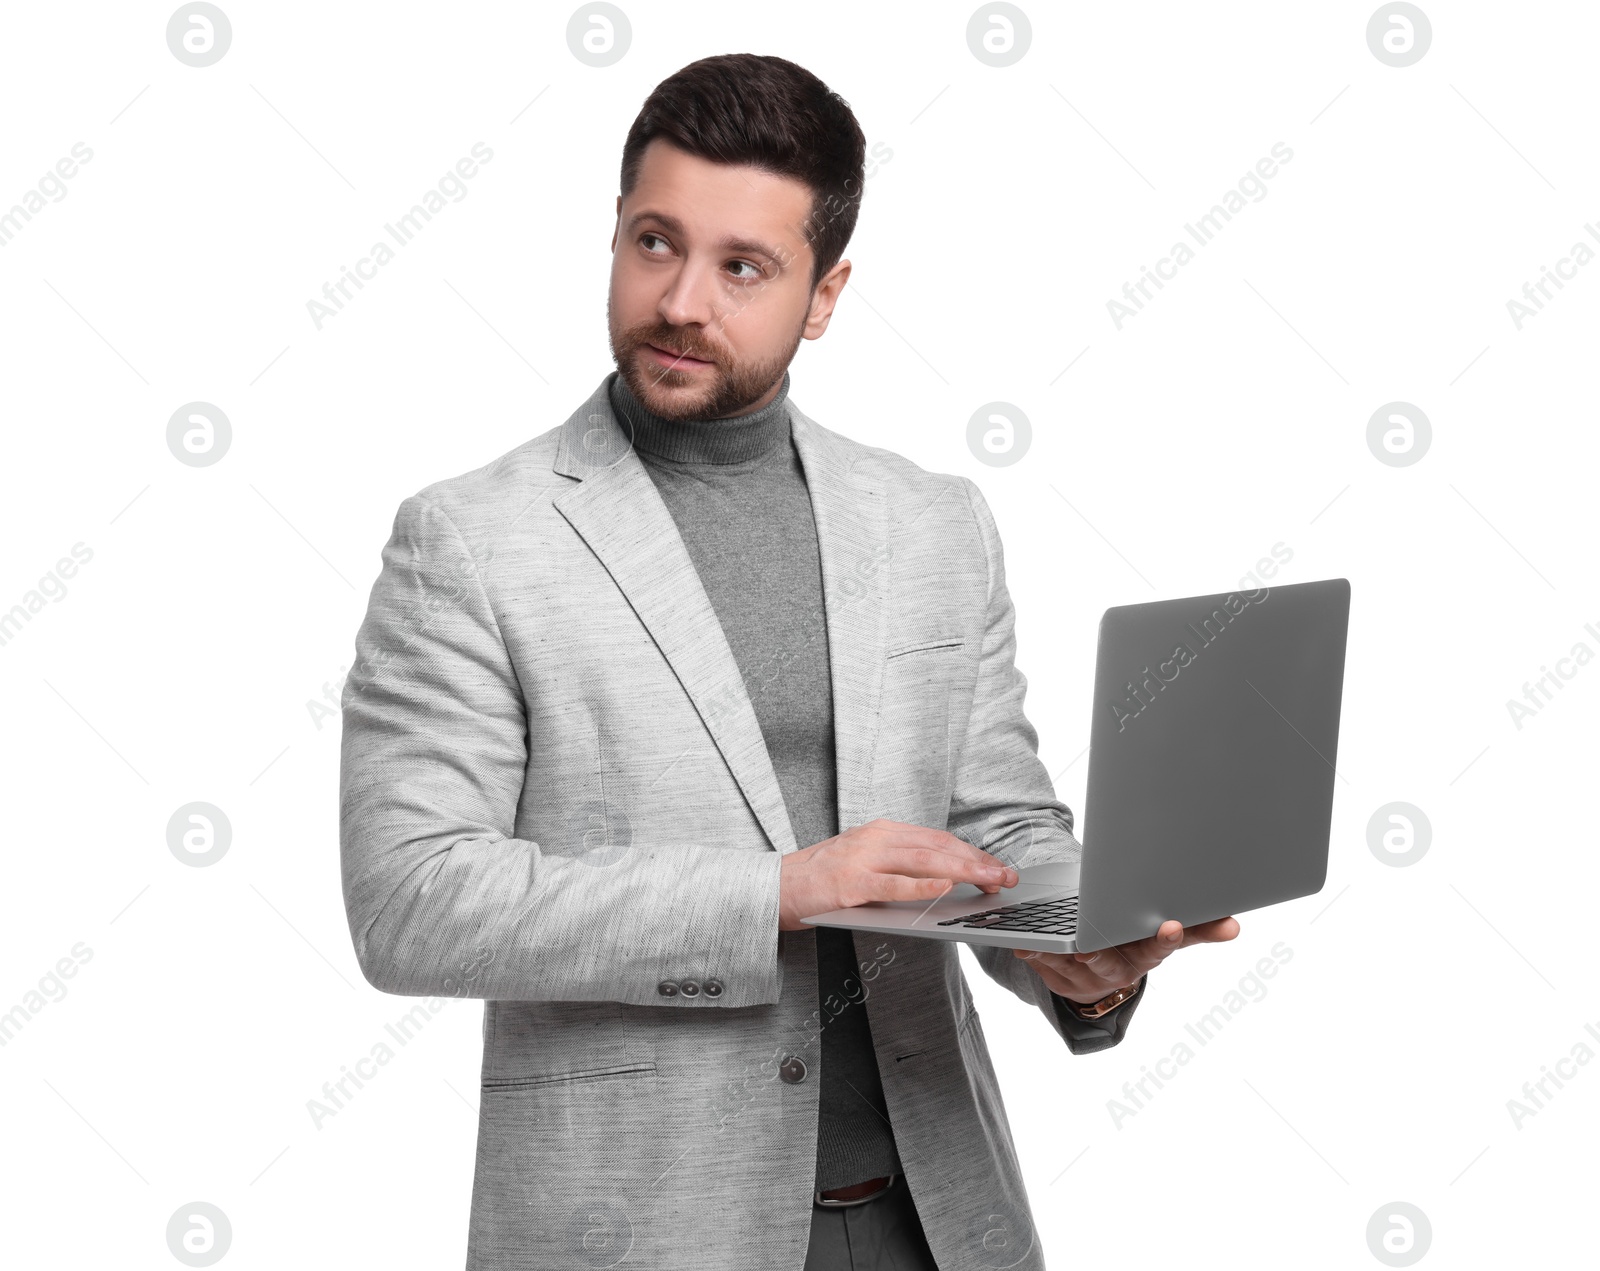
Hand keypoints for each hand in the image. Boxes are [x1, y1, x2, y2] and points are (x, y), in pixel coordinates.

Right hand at [779, 818, 1018, 931]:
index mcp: (882, 831)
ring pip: (923, 860)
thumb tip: (944, 878)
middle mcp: (875, 839)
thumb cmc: (821, 879)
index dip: (972, 852)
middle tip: (1005, 875)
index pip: (938, 838)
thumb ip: (899, 865)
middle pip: (938, 845)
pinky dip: (922, 885)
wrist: (775, 887)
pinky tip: (945, 888)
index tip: (997, 866)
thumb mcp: (864, 860)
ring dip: (962, 870)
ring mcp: (862, 859)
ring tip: (989, 880)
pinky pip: (893, 884)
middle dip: (977, 860)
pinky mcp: (850, 884)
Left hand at [1011, 916, 1240, 1003]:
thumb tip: (1234, 925)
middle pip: (1108, 963)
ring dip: (1055, 953)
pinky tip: (1026, 944)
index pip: (1159, 949)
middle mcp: (1116, 970)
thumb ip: (1196, 930)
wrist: (1100, 978)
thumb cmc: (1133, 946)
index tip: (1173, 926)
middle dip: (1097, 954)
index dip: (1166, 939)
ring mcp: (1085, 978)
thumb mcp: (1160, 938)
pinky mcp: (1058, 978)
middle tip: (1086, 949)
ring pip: (1067, 965)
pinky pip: (1044, 967)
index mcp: (1143, 956)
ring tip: (1040, 941)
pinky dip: (1035, 954)